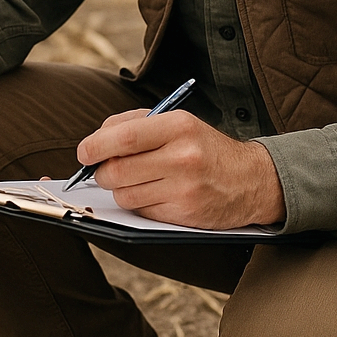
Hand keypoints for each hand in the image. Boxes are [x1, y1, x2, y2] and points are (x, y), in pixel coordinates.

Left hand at [77, 109, 285, 228]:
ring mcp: (184, 189)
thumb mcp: (177, 122)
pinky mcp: (184, 214)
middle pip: (116, 171)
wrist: (252, 180)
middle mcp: (182, 157)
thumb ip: (134, 124)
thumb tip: (94, 141)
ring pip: (124, 195)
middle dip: (102, 172)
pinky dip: (139, 204)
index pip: (122, 138)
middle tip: (107, 168)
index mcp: (178, 126)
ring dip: (120, 189)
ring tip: (137, 180)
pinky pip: (141, 212)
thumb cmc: (205, 148)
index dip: (94, 147)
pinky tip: (155, 194)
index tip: (84, 152)